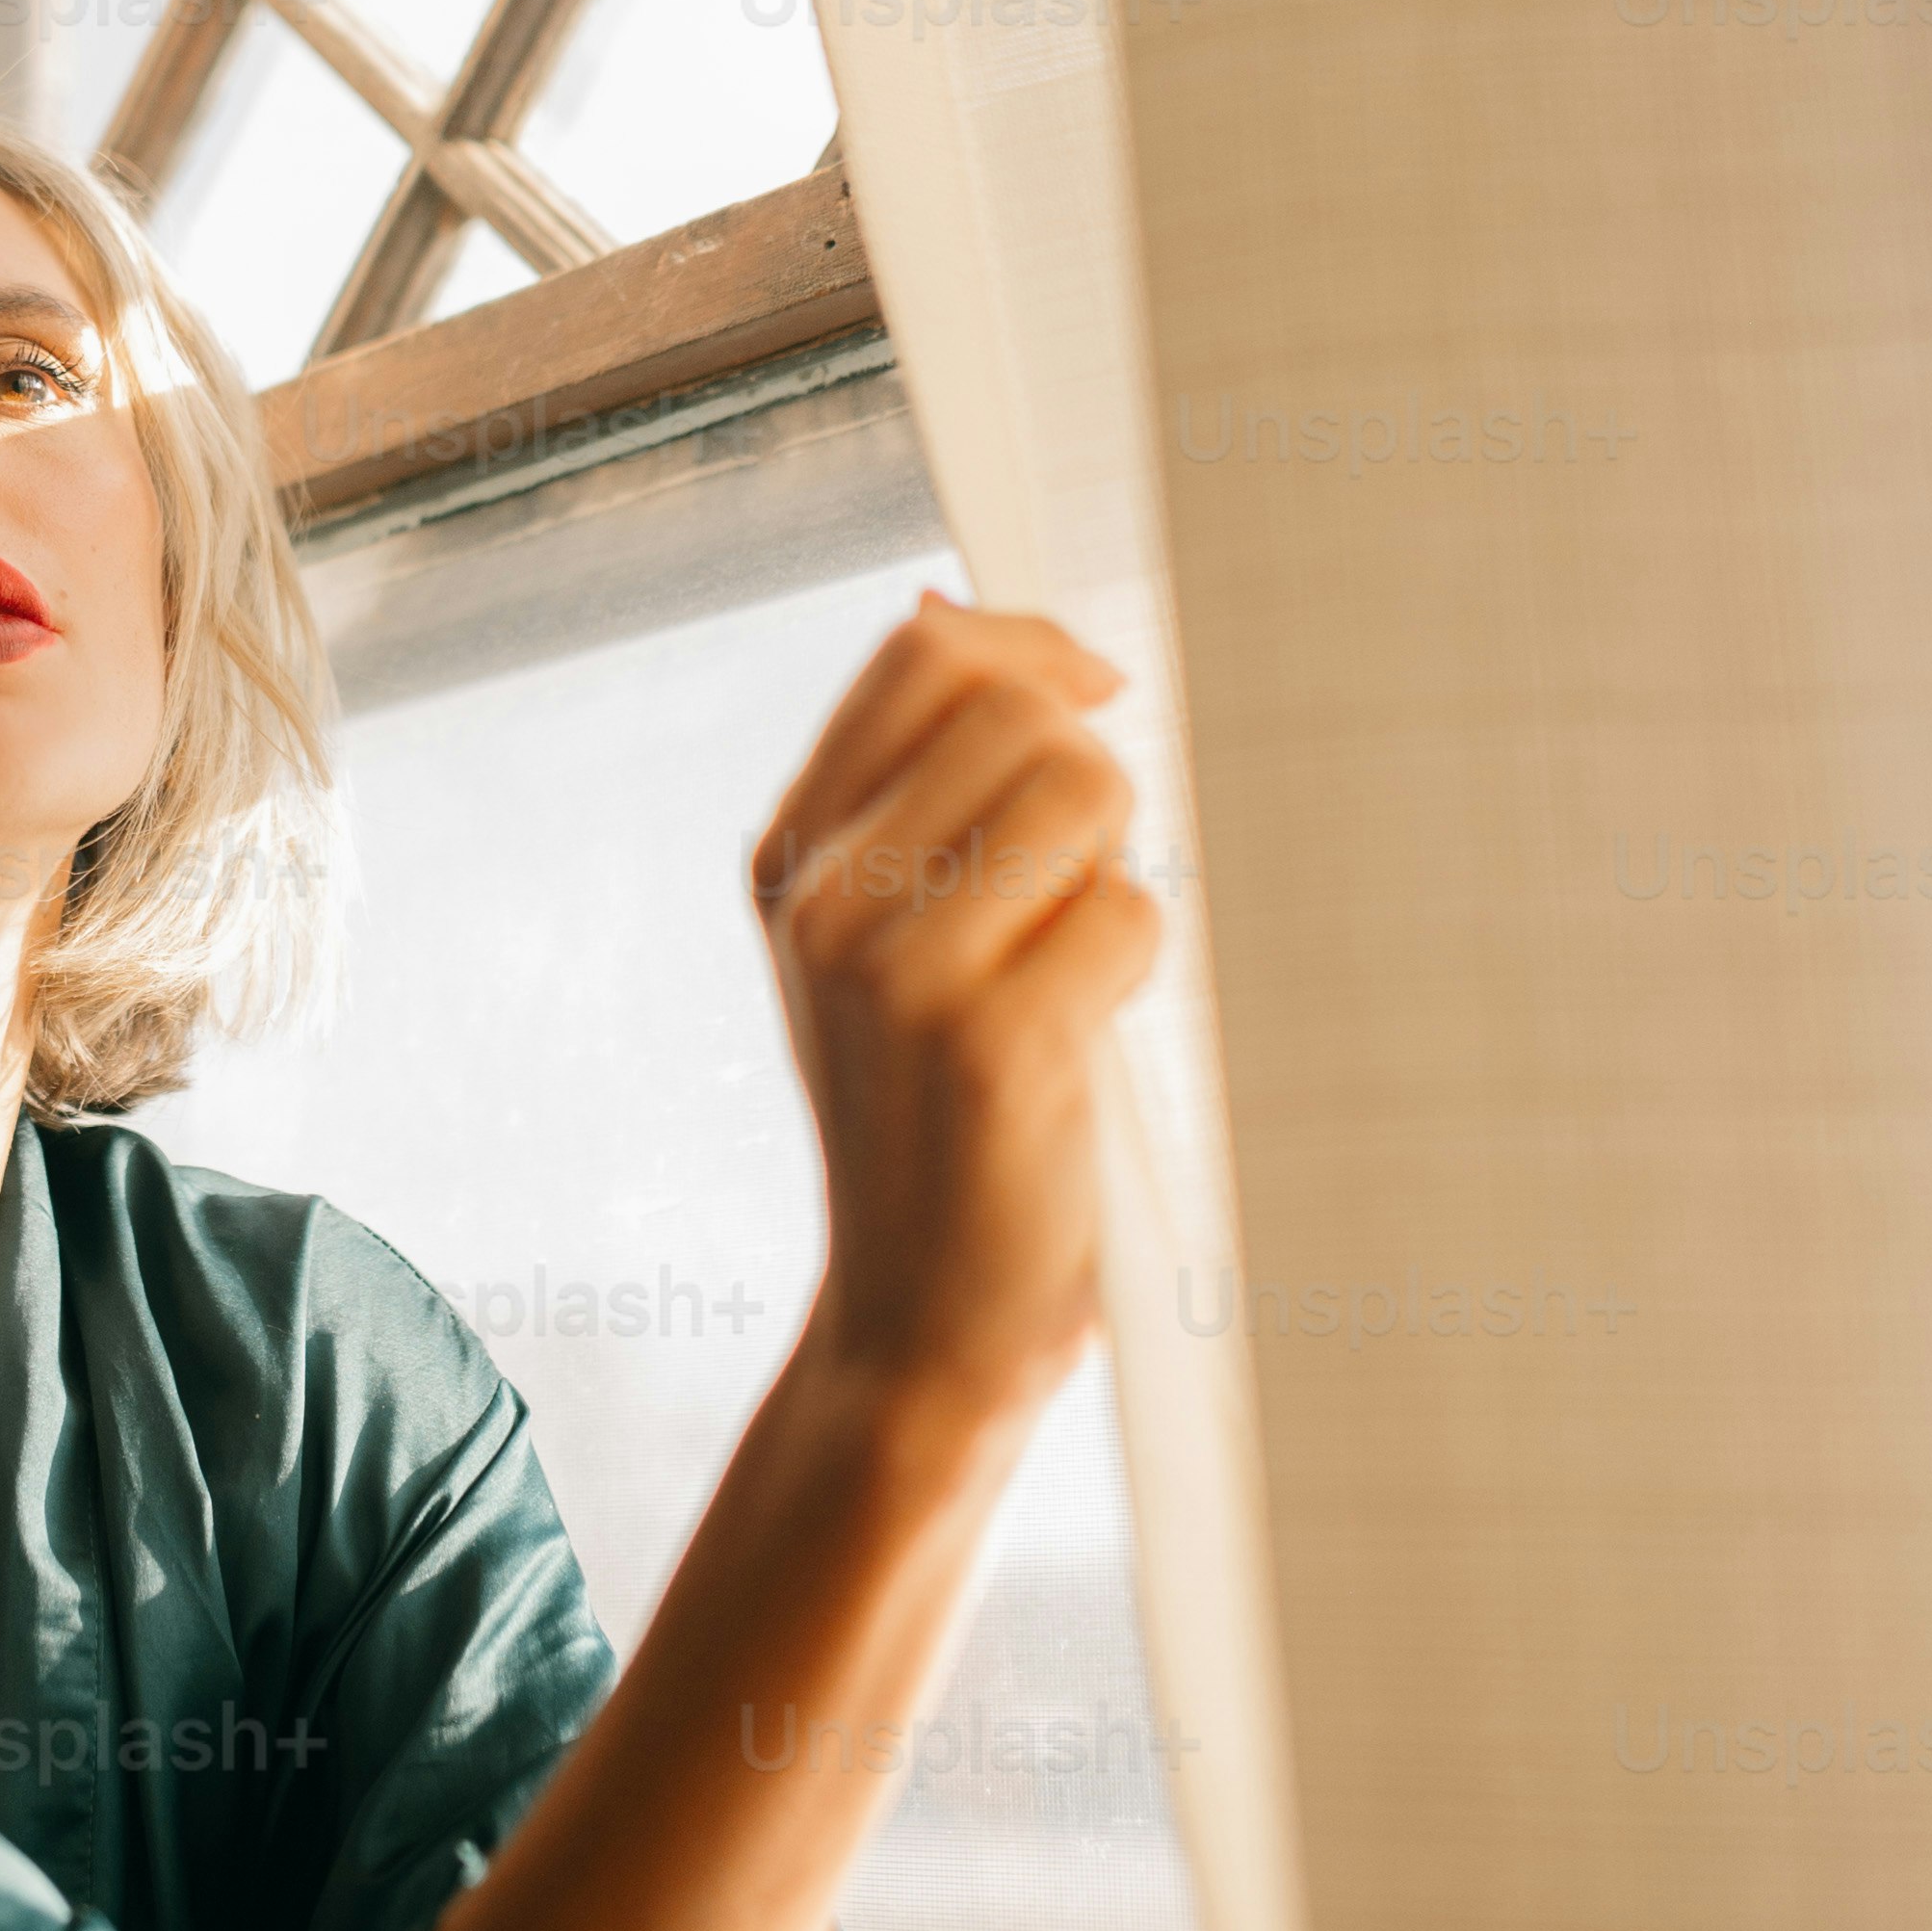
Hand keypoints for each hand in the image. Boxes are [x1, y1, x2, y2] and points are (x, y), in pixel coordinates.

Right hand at [750, 592, 1159, 1448]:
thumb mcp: (876, 946)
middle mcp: (824, 901)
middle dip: (1091, 780)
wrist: (920, 1322)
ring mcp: (897, 970)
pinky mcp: (992, 1042)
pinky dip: (1139, 974)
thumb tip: (951, 608)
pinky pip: (1134, 918)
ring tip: (1075, 970)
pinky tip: (1086, 1048)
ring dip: (1119, 871)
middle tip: (1080, 891)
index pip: (922, 655)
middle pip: (1021, 712)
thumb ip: (908, 793)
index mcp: (791, 860)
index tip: (1095, 700)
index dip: (1035, 650)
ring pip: (1085, 792)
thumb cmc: (933, 1122)